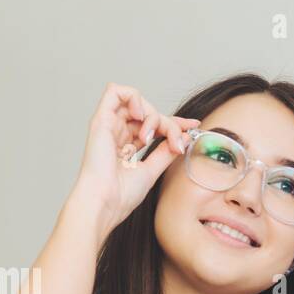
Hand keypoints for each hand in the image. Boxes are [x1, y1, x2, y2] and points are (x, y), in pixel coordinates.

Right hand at [69, 82, 202, 235]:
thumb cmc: (121, 195)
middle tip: (175, 144)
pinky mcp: (101, 120)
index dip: (174, 122)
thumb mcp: (152, 170)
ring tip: (152, 136)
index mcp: (127, 145)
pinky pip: (116, 91)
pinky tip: (141, 116)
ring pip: (137, 101)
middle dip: (168, 124)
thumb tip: (184, 136)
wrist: (105, 202)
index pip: (152, 124)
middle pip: (149, 112)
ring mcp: (109, 125)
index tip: (193, 126)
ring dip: (152, 114)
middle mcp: (117, 133)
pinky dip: (134, 98)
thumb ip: (166, 153)